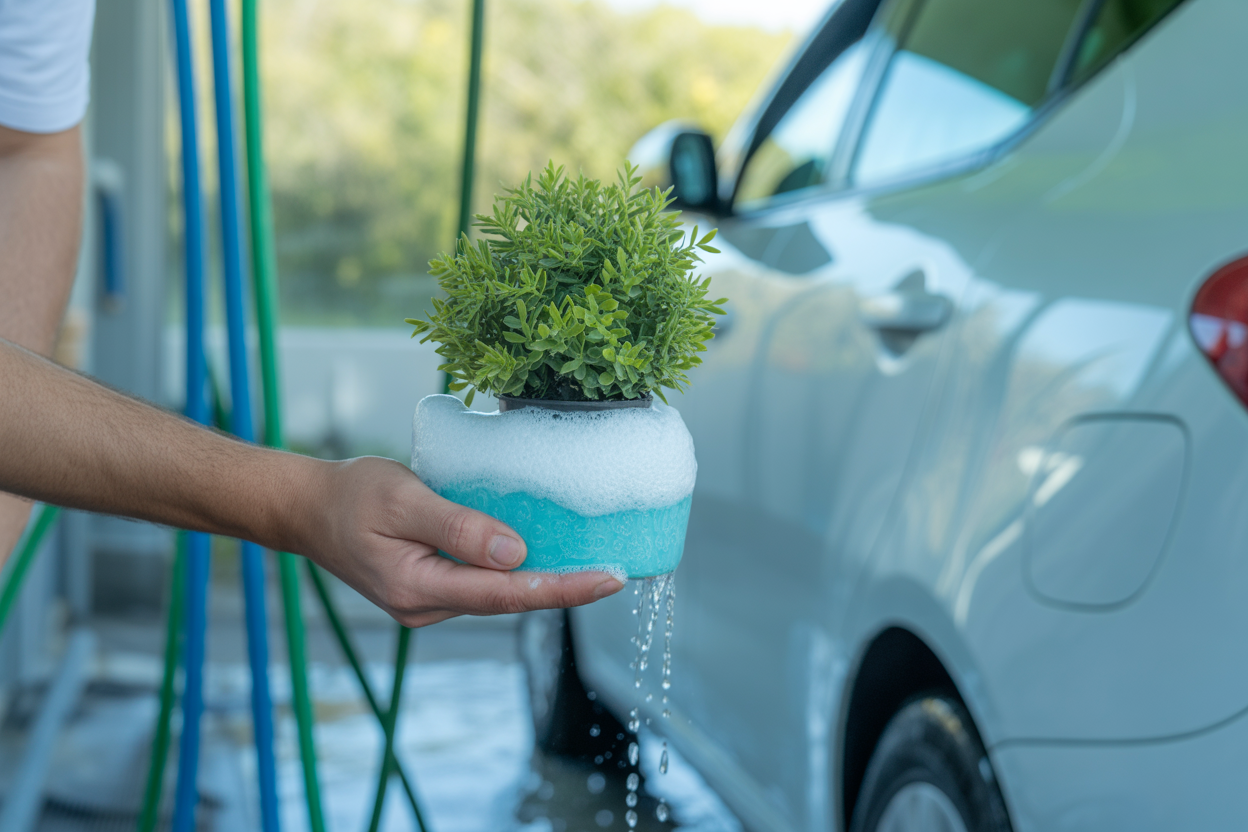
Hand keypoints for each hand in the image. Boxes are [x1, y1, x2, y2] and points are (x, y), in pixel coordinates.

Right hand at [304, 456, 624, 626]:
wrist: (307, 509)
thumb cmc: (350, 496)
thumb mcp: (402, 498)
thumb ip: (458, 526)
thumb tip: (516, 552)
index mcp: (418, 588)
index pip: (506, 595)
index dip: (562, 588)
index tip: (609, 579)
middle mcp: (427, 606)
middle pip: (509, 599)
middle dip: (563, 587)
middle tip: (617, 570)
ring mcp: (428, 601)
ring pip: (497, 592)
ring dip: (541, 578)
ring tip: (592, 560)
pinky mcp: (431, 586)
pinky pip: (481, 580)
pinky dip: (514, 567)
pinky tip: (543, 550)